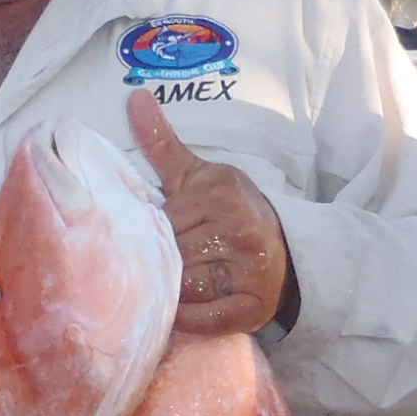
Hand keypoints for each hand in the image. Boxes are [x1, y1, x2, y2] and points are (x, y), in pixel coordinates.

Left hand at [128, 89, 293, 338]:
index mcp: (224, 195)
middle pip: (173, 255)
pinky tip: (182, 311)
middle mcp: (242, 230)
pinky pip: (207, 319)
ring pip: (186, 287)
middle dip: (163, 261)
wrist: (283, 251)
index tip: (163, 233)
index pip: (165, 222)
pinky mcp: (254, 307)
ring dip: (173, 290)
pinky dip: (190, 318)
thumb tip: (133, 96)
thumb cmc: (227, 212)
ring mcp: (251, 272)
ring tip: (174, 283)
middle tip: (166, 262)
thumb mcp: (197, 175)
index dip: (156, 232)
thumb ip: (162, 144)